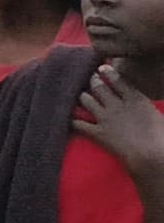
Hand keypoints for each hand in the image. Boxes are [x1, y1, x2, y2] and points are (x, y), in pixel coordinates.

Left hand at [71, 61, 163, 178]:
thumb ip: (151, 106)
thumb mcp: (161, 116)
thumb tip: (150, 105)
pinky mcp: (97, 133)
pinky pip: (78, 123)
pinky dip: (72, 119)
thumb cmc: (162, 137)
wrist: (150, 155)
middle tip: (89, 77)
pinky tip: (68, 117)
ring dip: (82, 96)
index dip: (108, 73)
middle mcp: (117, 105)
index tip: (102, 67)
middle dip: (92, 81)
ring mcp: (105, 118)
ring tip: (78, 93)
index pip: (119, 80)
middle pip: (99, 87)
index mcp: (136, 99)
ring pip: (86, 100)